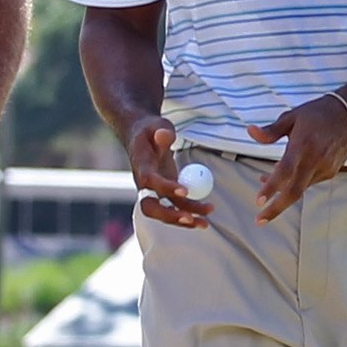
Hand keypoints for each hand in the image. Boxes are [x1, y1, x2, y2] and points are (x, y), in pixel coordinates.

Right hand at [126, 114, 209, 229]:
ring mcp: (154, 191)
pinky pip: (175, 207)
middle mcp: (144, 184)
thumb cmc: (151, 129)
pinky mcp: (164, 193)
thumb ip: (162, 131)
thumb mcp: (156, 124)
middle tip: (190, 218)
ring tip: (205, 222)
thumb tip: (165, 135)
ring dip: (184, 219)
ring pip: (165, 211)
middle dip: (170, 215)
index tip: (185, 190)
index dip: (165, 187)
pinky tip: (204, 218)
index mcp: (141, 166)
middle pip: (150, 207)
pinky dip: (189, 213)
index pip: (150, 181)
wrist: (141, 135)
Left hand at [245, 90, 346, 220]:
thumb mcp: (291, 117)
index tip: (258, 201)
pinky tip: (286, 174)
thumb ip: (270, 131)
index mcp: (302, 145)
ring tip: (263, 181)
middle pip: (294, 192)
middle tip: (260, 220)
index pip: (285, 171)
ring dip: (281, 190)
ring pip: (300, 188)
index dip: (271, 188)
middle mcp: (314, 160)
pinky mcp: (331, 172)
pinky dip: (295, 182)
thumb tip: (250, 131)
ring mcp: (324, 168)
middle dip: (276, 208)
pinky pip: (309, 182)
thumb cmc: (316, 114)